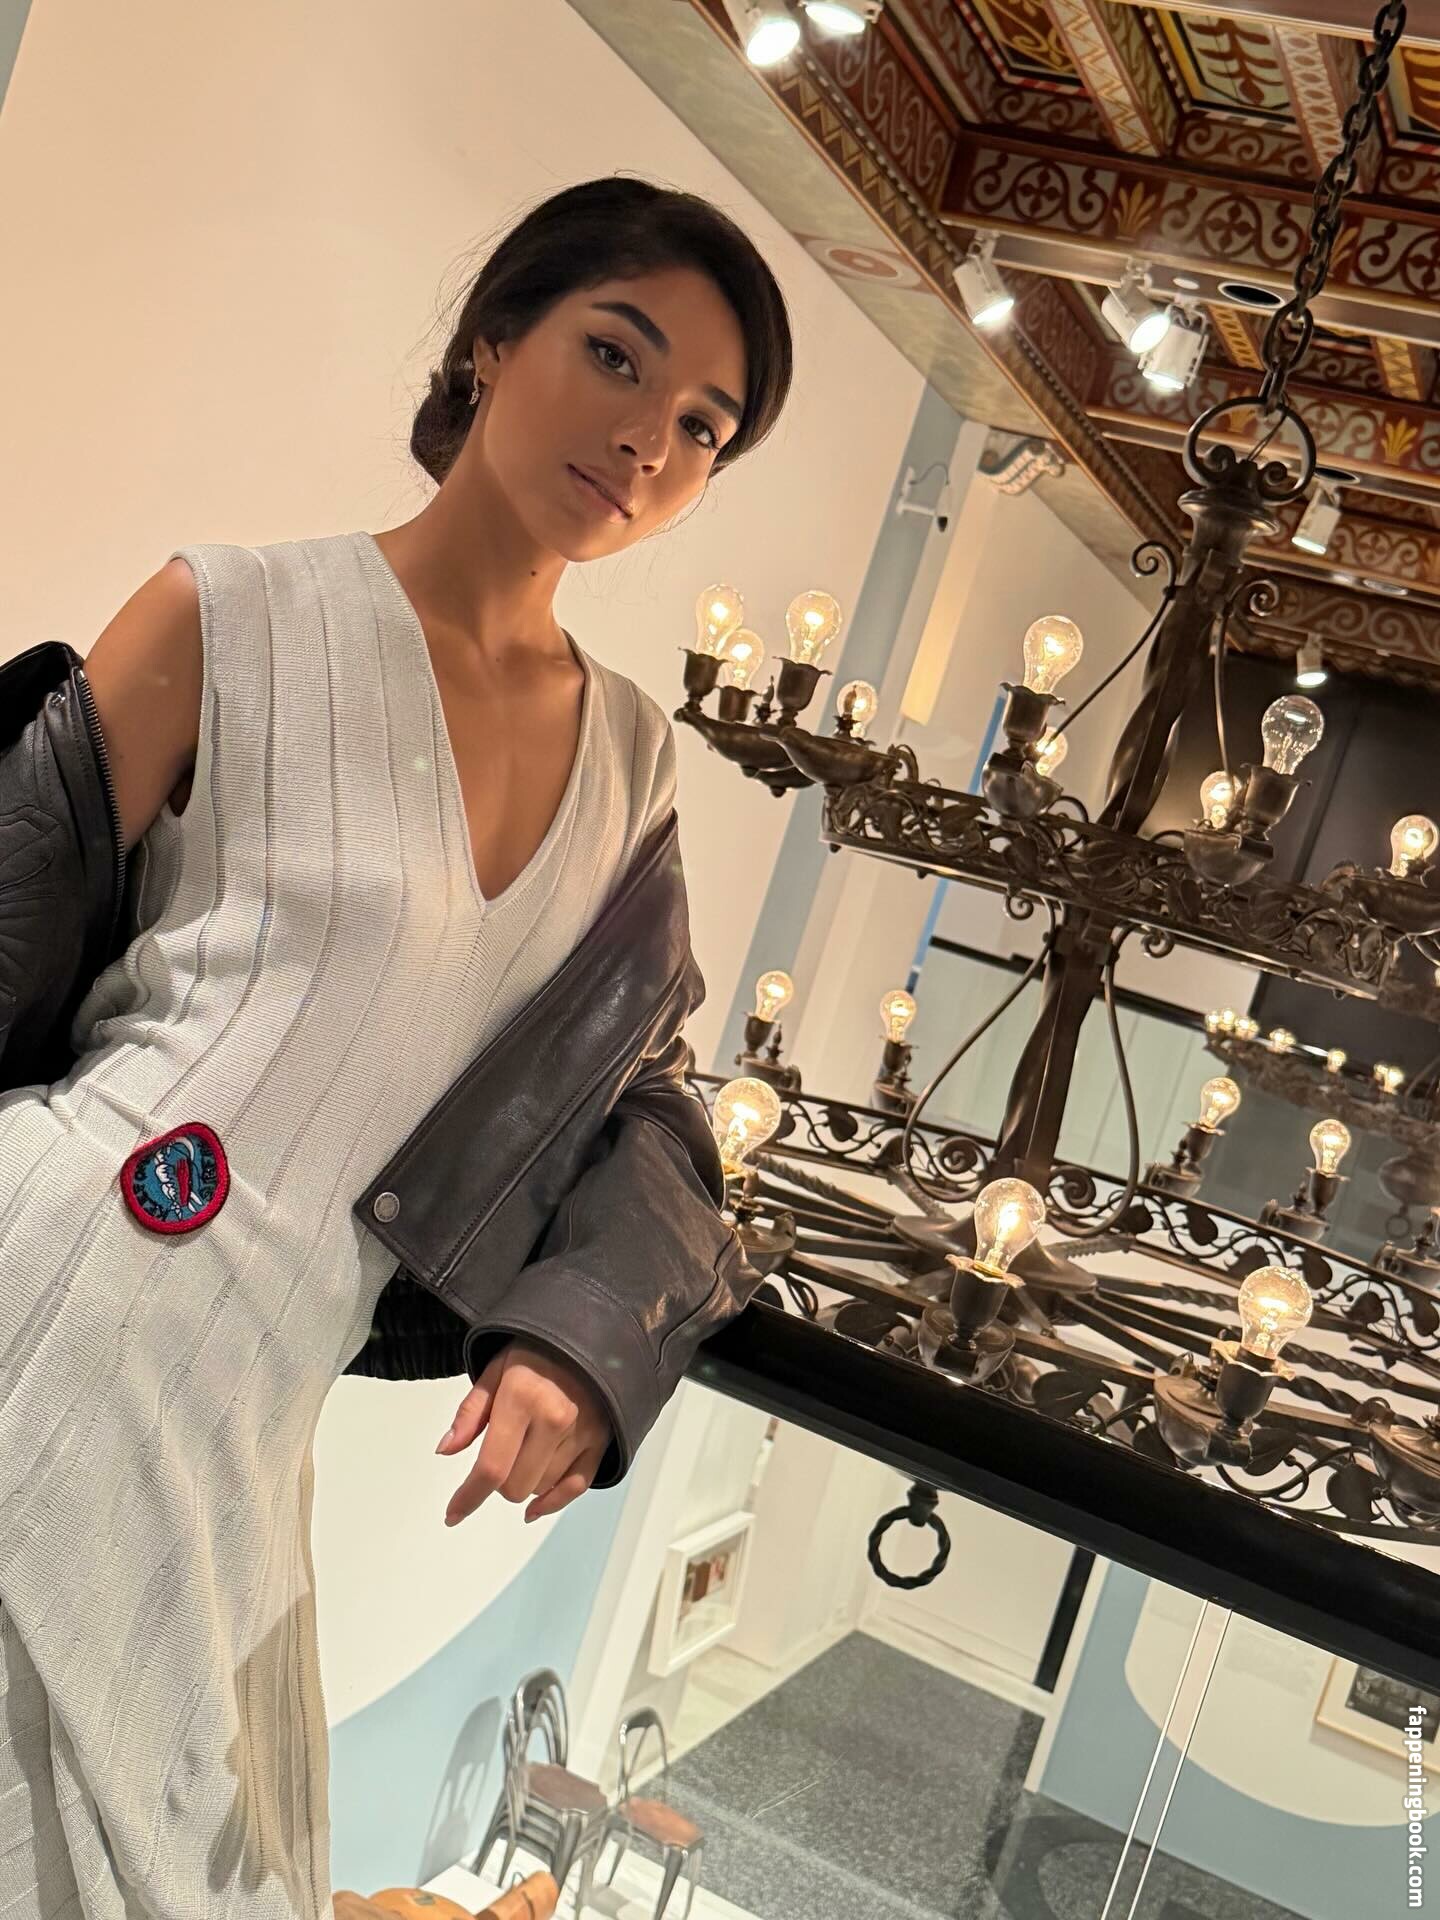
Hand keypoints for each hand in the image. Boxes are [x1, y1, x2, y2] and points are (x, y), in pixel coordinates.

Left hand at [436, 1340, 611, 1527]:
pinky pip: (575, 1488)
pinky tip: (535, 1508)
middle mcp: (555, 1419)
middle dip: (497, 1481)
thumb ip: (470, 1413)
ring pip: (540, 1489)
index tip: (453, 1514)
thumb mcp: (495, 1370)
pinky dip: (552, 1502)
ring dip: (524, 1482)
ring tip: (525, 1449)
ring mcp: (581, 1433)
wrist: (591, 1333)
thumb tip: (446, 1449)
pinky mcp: (600, 1441)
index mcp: (522, 1398)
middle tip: (498, 1454)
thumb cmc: (537, 1352)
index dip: (468, 1497)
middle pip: (515, 1486)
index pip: (491, 1467)